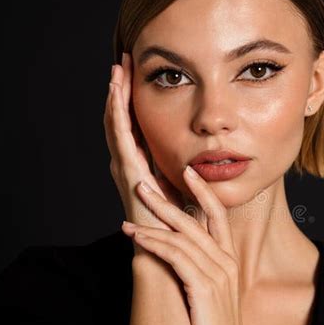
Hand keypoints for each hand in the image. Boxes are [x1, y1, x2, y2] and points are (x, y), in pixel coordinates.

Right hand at [103, 52, 185, 256]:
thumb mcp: (190, 194)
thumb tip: (208, 158)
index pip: (135, 127)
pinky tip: (117, 93)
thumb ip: (192, 175)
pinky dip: (117, 114)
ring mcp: (126, 171)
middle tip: (121, 61)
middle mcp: (130, 168)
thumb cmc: (186, 234)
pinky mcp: (129, 175)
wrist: (171, 263)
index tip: (137, 73)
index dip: (134, 101)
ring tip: (116, 69)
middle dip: (121, 90)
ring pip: (116, 125)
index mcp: (143, 170)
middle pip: (121, 121)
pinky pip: (120, 139)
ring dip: (116, 95)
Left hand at [121, 168, 252, 324]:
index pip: (218, 216)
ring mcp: (217, 275)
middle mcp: (226, 263)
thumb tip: (178, 255)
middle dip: (166, 200)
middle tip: (143, 184)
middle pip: (195, 219)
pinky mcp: (204, 289)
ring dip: (151, 224)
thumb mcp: (210, 296)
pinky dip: (154, 244)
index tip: (185, 172)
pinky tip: (137, 238)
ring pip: (181, 237)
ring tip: (127, 217)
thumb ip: (200, 271)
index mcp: (229, 261)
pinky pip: (175, 257)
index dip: (202, 191)